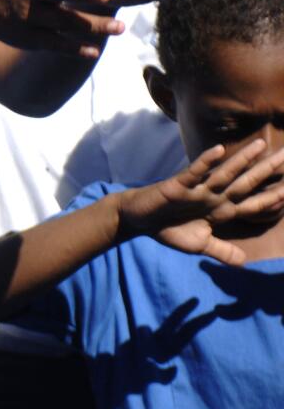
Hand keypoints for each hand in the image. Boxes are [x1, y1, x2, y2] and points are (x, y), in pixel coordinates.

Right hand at [118, 140, 283, 265]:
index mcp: (220, 211)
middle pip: (245, 184)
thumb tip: (243, 263)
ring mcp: (197, 190)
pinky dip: (205, 162)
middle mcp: (213, 197)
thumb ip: (221, 251)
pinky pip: (194, 173)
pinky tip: (219, 150)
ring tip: (261, 144)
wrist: (138, 220)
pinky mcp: (177, 186)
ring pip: (224, 174)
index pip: (252, 205)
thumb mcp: (198, 245)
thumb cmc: (169, 229)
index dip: (271, 199)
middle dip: (266, 171)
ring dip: (242, 160)